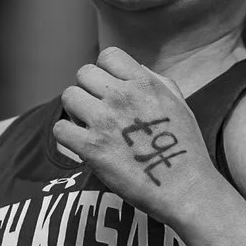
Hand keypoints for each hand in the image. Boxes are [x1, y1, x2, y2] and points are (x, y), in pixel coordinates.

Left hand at [52, 48, 214, 223]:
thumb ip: (157, 81)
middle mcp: (122, 97)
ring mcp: (104, 122)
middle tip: (97, 110)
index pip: (108, 55)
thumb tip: (137, 68)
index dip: (105, 71)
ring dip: (75, 110)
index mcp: (144, 83)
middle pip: (83, 73)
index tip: (110, 88)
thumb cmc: (185, 149)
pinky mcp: (91, 149)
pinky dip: (67, 136)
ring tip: (89, 126)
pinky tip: (81, 145)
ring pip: (68, 96)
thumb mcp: (179, 104)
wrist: (186, 189)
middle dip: (88, 89)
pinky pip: (60, 129)